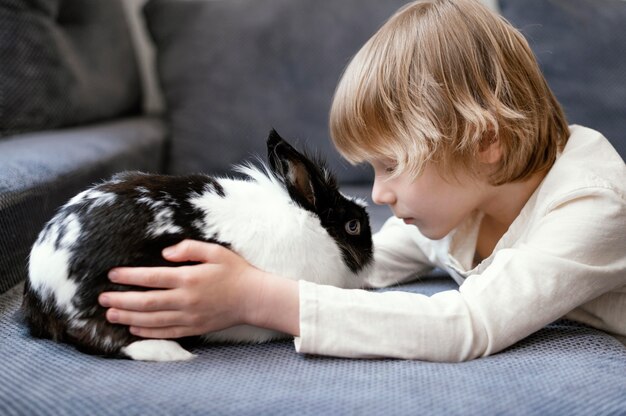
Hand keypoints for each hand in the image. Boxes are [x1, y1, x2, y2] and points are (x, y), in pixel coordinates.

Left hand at [99, 240, 266, 338]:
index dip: (128, 276)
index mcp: (188, 277)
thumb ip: (189, 248)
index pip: (151, 277)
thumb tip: (165, 253)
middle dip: (120, 300)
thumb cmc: (235, 271)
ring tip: (110, 313)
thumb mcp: (215, 251)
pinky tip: (133, 328)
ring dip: (128, 316)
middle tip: (101, 298)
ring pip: (151, 319)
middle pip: (145, 301)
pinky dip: (147, 331)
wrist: (254, 298)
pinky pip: (166, 332)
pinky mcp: (194, 328)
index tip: (112, 274)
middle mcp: (185, 299)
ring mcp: (189, 316)